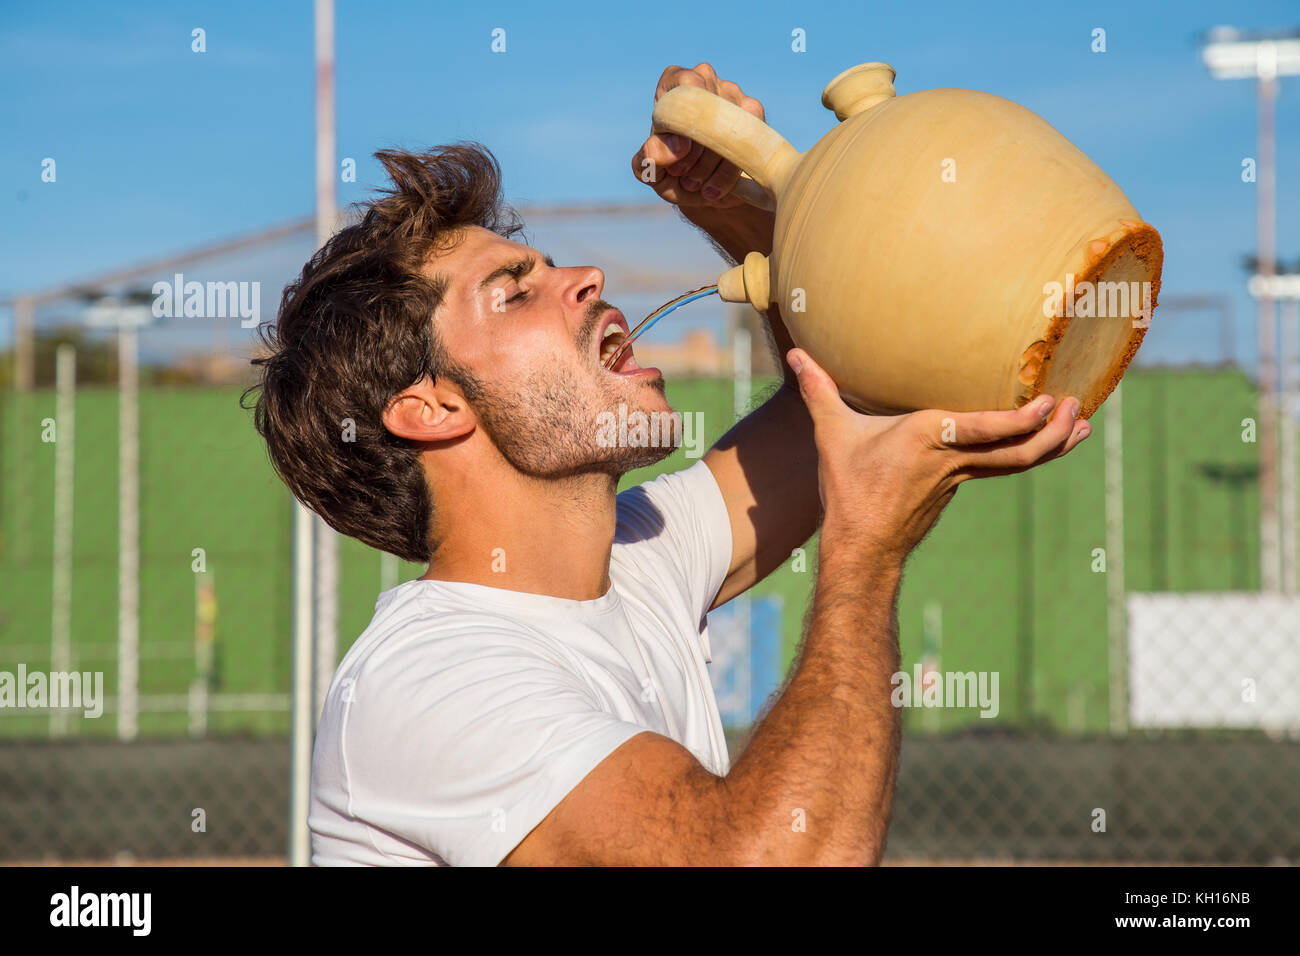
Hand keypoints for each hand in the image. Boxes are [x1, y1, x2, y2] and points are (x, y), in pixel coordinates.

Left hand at [631, 63, 765, 210]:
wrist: (703, 188)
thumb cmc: (671, 172)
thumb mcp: (651, 170)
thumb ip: (651, 157)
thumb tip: (678, 145)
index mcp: (674, 83)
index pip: (683, 83)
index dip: (682, 120)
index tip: (678, 152)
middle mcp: (705, 79)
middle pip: (706, 110)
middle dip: (695, 152)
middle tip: (685, 180)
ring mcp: (732, 92)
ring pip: (727, 125)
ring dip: (712, 163)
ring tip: (696, 185)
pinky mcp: (754, 112)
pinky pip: (748, 137)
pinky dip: (730, 169)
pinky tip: (715, 187)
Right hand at [787, 348, 1090, 566]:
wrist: (861, 547)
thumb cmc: (847, 489)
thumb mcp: (832, 435)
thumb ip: (818, 390)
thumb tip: (794, 355)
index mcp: (929, 441)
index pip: (986, 430)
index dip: (1023, 419)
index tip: (1050, 402)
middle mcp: (953, 460)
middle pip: (1020, 452)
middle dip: (1056, 431)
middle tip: (1080, 406)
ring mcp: (960, 478)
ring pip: (1019, 462)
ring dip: (1054, 444)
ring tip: (1081, 424)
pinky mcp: (957, 488)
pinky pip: (1001, 467)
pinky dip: (1028, 450)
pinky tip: (1040, 440)